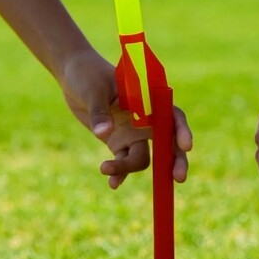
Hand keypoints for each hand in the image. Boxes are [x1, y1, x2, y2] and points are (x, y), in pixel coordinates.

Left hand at [60, 48, 192, 187]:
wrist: (73, 77)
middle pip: (167, 143)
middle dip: (175, 161)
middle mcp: (145, 118)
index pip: (172, 115)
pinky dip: (119, 173)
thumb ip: (100, 112)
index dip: (182, 130)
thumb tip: (104, 134)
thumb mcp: (93, 91)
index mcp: (148, 99)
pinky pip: (124, 161)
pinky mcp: (118, 142)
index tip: (186, 146)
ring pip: (142, 157)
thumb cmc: (87, 75)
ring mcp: (133, 132)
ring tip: (104, 168)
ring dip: (128, 167)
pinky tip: (112, 184)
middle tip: (179, 178)